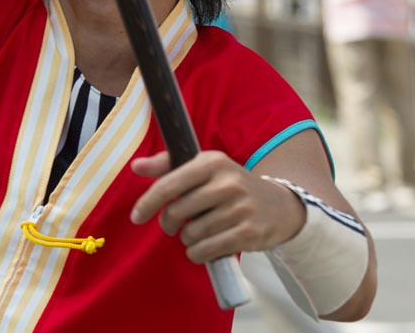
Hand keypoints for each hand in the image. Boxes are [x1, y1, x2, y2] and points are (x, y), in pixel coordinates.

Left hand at [130, 150, 305, 262]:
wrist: (278, 205)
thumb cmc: (230, 185)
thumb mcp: (204, 167)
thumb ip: (168, 165)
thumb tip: (136, 166)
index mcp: (212, 162)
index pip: (170, 183)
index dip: (148, 202)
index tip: (136, 216)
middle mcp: (227, 182)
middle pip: (177, 212)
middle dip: (169, 223)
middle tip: (174, 224)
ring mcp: (240, 208)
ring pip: (191, 234)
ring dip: (187, 239)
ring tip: (196, 231)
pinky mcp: (248, 233)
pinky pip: (207, 250)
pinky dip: (198, 253)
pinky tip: (204, 246)